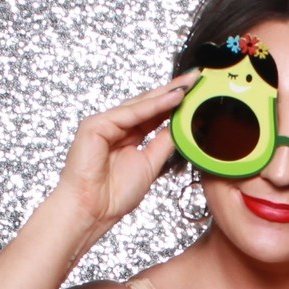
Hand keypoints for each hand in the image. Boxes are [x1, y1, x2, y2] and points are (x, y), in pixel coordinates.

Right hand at [51, 77, 192, 235]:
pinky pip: (130, 113)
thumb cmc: (113, 195)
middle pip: (149, 104)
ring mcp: (104, 123)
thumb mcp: (150, 164)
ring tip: (189, 84)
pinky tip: (173, 98)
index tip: (196, 93)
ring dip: (166, 93)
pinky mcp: (96, 125)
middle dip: (173, 90)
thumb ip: (164, 142)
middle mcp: (115, 126)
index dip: (175, 103)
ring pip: (141, 105)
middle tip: (196, 78)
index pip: (155, 114)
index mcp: (127, 136)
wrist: (92, 211)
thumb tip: (181, 126)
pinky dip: (153, 105)